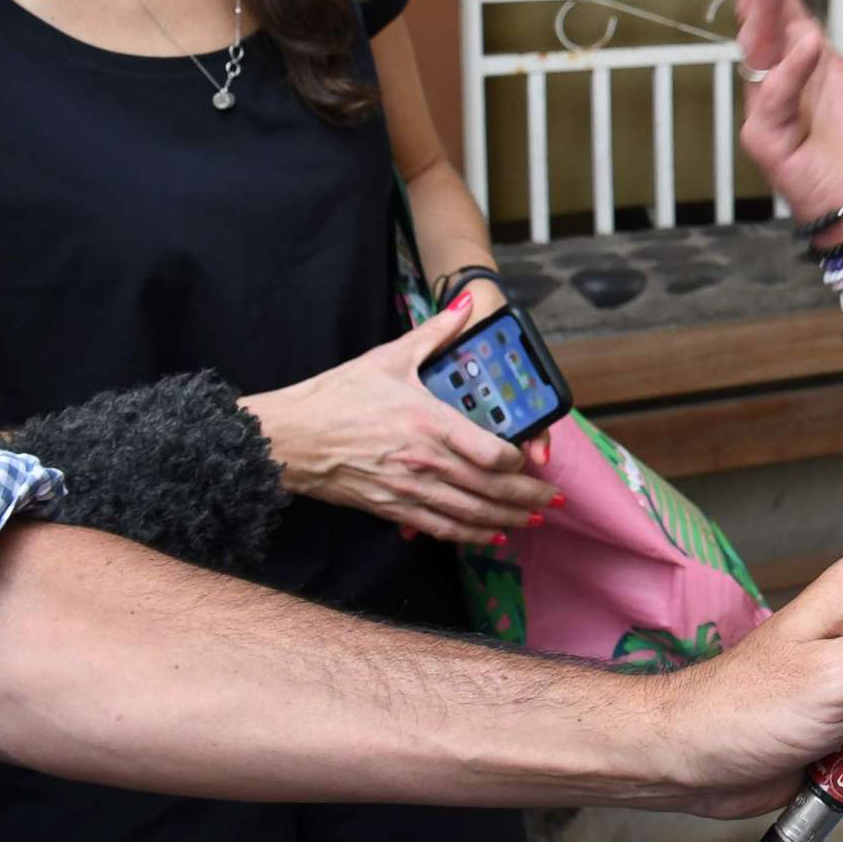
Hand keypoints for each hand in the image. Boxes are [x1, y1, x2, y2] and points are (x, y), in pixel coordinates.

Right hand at [243, 296, 555, 545]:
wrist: (288, 437)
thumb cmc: (337, 396)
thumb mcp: (389, 357)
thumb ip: (435, 333)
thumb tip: (464, 303)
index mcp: (429, 423)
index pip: (490, 452)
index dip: (518, 460)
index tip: (533, 458)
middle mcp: (424, 461)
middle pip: (489, 489)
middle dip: (526, 498)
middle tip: (553, 502)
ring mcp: (408, 489)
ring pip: (468, 514)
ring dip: (505, 521)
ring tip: (532, 523)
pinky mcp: (390, 508)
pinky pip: (438, 528)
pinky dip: (468, 536)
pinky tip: (489, 538)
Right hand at [732, 0, 842, 226]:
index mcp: (803, 56)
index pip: (779, 0)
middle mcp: (780, 76)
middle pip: (758, 13)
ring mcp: (769, 107)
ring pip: (759, 50)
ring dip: (764, 9)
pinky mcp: (767, 140)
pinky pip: (774, 100)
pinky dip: (790, 74)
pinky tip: (806, 47)